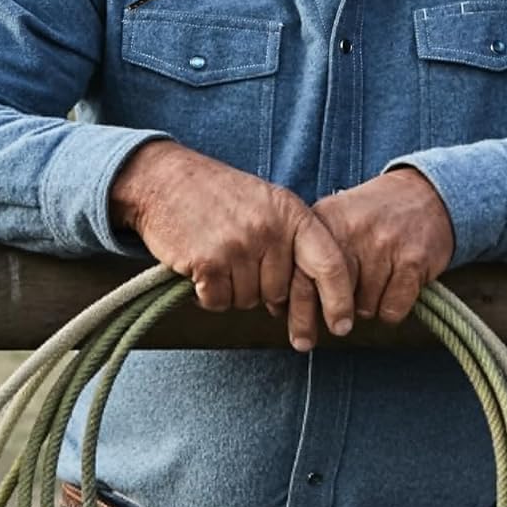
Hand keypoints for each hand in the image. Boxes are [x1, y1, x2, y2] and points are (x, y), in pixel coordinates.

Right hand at [110, 139, 353, 350]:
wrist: (164, 180)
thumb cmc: (218, 195)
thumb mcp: (266, 204)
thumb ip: (291, 242)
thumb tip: (305, 300)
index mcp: (291, 212)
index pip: (330, 263)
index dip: (339, 300)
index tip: (342, 326)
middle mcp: (270, 229)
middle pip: (281, 293)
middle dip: (262, 288)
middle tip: (239, 258)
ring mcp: (239, 246)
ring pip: (249, 301)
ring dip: (232, 289)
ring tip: (218, 253)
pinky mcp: (208, 263)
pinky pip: (219, 302)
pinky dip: (208, 293)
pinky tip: (201, 264)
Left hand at [299, 168, 454, 339]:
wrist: (422, 194)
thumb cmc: (371, 215)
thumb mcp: (334, 219)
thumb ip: (307, 256)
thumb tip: (282, 307)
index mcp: (325, 221)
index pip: (300, 277)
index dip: (300, 312)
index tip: (302, 335)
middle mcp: (352, 232)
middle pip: (333, 299)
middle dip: (335, 315)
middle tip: (339, 321)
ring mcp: (384, 245)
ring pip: (364, 309)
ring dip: (368, 305)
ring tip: (375, 280)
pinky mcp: (413, 260)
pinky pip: (392, 310)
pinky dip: (393, 307)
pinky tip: (395, 284)